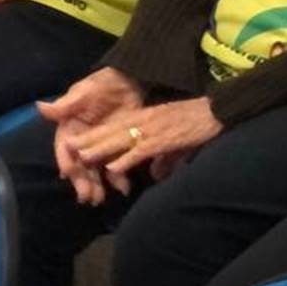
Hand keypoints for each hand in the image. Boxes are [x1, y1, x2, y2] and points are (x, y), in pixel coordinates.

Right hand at [39, 68, 147, 205]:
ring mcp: (100, 148)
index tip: (68, 174)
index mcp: (70, 130)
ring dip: (97, 185)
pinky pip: (116, 167)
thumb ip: (65, 105)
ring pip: (95, 171)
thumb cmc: (102, 85)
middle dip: (82, 182)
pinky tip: (123, 188)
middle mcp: (82, 143)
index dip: (66, 162)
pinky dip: (119, 178)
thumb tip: (40, 107)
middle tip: (87, 198)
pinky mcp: (116, 150)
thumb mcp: (83, 93)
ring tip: (100, 200)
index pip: (64, 150)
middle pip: (80, 166)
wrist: (129, 81)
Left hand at [71, 97, 222, 196]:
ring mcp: (153, 129)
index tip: (79, 143)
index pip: (115, 125)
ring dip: (101, 148)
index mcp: (145, 117)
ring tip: (82, 157)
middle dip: (90, 140)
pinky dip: (126, 158)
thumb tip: (156, 173)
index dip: (97, 134)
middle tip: (69, 149)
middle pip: (111, 130)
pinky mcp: (164, 138)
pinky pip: (140, 149)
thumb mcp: (176, 142)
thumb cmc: (197, 124)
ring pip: (121, 139)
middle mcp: (145, 120)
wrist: (217, 112)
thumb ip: (164, 157)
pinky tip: (113, 167)